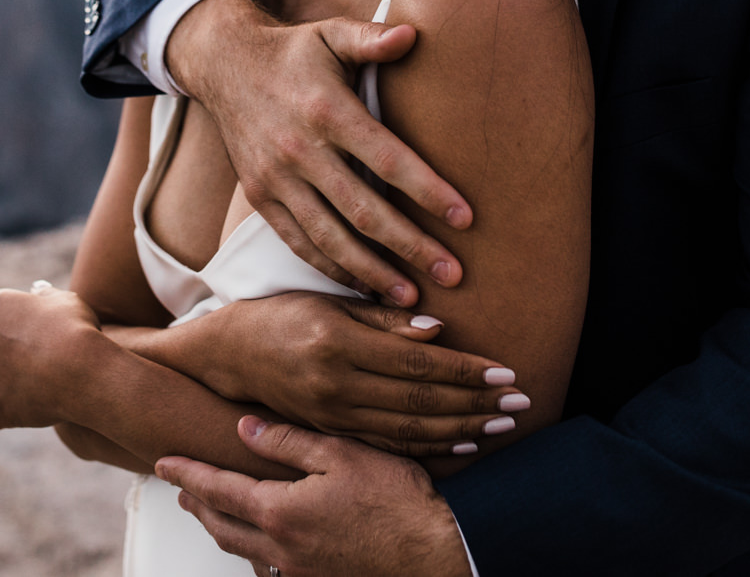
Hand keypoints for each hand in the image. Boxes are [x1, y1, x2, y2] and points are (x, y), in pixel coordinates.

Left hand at [0, 285, 104, 432]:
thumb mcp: (66, 300)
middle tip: (32, 353)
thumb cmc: (77, 329)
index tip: (34, 322)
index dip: (14, 315)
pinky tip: (4, 416)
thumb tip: (38, 294)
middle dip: (1, 346)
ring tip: (28, 385)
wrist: (83, 370)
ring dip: (0, 381)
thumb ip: (46, 297)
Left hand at [158, 416, 472, 576]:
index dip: (187, 473)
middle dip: (198, 504)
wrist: (437, 554)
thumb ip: (288, 441)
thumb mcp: (341, 454)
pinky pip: (272, 570)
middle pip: (222, 526)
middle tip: (181, 488)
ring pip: (244, 551)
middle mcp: (281, 548)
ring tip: (212, 512)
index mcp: (279, 512)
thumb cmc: (397, 501)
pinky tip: (261, 546)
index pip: (217, 489)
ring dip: (222, 529)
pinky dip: (255, 554)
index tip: (163, 461)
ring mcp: (299, 573)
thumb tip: (244, 430)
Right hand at [166, 0, 468, 304]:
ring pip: (330, 239)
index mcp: (327, 111)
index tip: (465, 218)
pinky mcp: (261, 198)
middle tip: (453, 275)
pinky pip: (299, 243)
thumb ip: (371, 38)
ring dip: (374, 273)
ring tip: (413, 298)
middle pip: (364, 211)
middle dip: (411, 247)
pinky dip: (332, 270)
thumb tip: (415, 34)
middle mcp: (300, 151)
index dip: (428, 191)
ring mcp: (277, 179)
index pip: (387, 159)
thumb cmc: (293, 51)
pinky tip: (364, 288)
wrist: (224, 66)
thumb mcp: (330, 34)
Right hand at [185, 293, 526, 456]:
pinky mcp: (331, 432)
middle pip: (420, 400)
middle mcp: (336, 385)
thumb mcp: (328, 302)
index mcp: (339, 343)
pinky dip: (429, 446)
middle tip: (519, 402)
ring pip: (409, 428)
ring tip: (500, 424)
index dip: (465, 370)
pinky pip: (389, 444)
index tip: (505, 371)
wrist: (229, 355)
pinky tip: (460, 442)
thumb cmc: (280, 317)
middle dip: (476, 402)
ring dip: (461, 427)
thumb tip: (437, 330)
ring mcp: (333, 415)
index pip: (417, 362)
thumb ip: (382, 317)